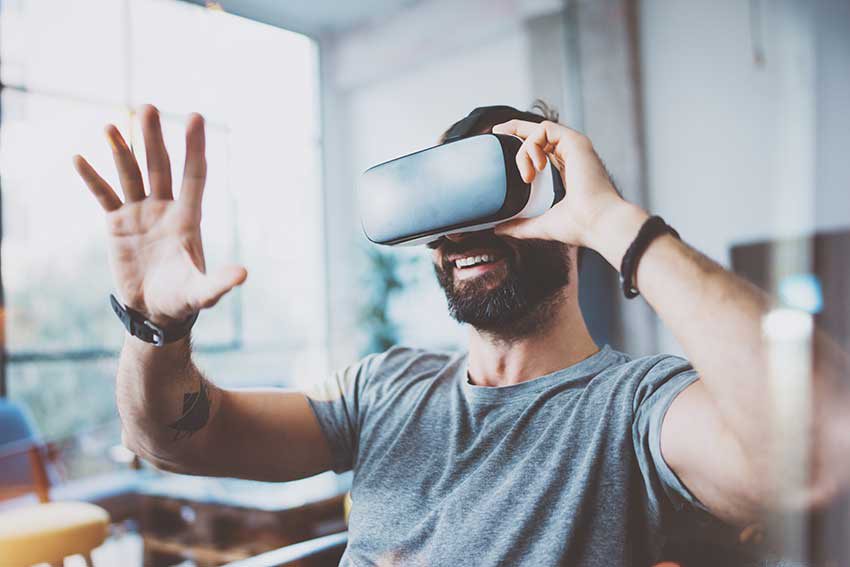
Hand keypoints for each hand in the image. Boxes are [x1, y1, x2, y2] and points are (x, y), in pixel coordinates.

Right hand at [73, 105, 246, 325]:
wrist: (155, 311)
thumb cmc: (183, 300)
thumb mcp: (202, 293)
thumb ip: (220, 283)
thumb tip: (243, 275)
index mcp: (189, 218)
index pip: (194, 175)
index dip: (194, 148)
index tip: (195, 117)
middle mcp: (165, 209)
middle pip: (160, 167)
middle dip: (154, 138)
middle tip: (147, 107)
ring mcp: (140, 213)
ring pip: (131, 174)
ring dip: (122, 150)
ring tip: (112, 125)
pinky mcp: (117, 223)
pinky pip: (104, 195)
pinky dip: (92, 178)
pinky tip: (79, 158)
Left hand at [490, 120, 634, 248]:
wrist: (597, 223)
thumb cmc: (579, 226)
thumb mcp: (542, 224)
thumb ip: (521, 225)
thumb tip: (499, 229)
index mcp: (567, 171)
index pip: (543, 150)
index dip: (522, 144)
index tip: (502, 142)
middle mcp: (572, 156)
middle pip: (540, 132)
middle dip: (515, 128)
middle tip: (496, 132)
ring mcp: (575, 147)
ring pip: (539, 132)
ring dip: (524, 151)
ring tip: (528, 177)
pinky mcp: (575, 141)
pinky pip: (544, 129)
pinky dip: (533, 146)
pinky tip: (536, 168)